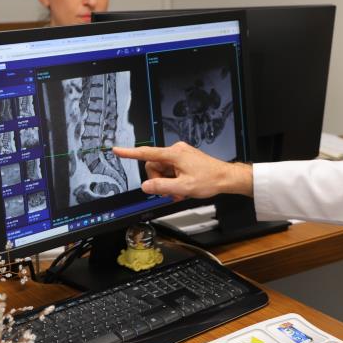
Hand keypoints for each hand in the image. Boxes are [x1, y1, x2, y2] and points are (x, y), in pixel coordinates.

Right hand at [112, 142, 252, 200]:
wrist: (225, 177)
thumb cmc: (209, 180)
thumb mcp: (183, 188)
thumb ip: (161, 187)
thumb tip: (145, 186)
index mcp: (174, 154)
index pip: (147, 153)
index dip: (130, 153)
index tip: (117, 150)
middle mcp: (176, 151)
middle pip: (154, 166)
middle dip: (160, 181)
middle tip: (171, 192)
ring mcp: (180, 154)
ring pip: (162, 170)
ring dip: (168, 183)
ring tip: (180, 192)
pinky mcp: (184, 159)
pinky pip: (171, 170)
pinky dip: (174, 180)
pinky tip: (183, 188)